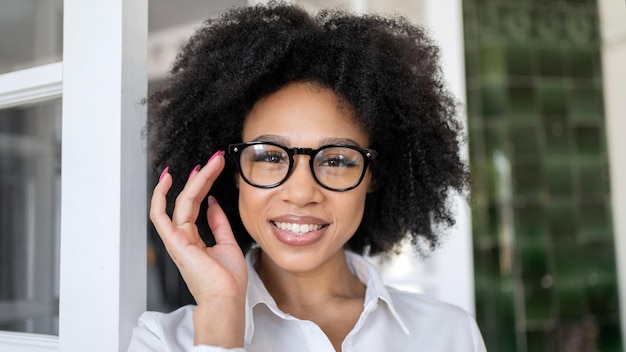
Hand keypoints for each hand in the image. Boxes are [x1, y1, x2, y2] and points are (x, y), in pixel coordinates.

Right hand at [150, 152, 246, 345]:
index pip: (195, 205)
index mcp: (194, 240)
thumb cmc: (228, 281)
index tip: (212, 169)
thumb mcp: (227, 244)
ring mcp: (177, 239)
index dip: (203, 185)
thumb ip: (218, 223)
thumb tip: (212, 203)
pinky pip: (160, 216)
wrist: (226, 299)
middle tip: (215, 159)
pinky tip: (168, 179)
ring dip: (194, 180)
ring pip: (181, 202)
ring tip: (207, 164)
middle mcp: (183, 238)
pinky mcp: (175, 242)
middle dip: (202, 177)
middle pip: (189, 200)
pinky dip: (159, 197)